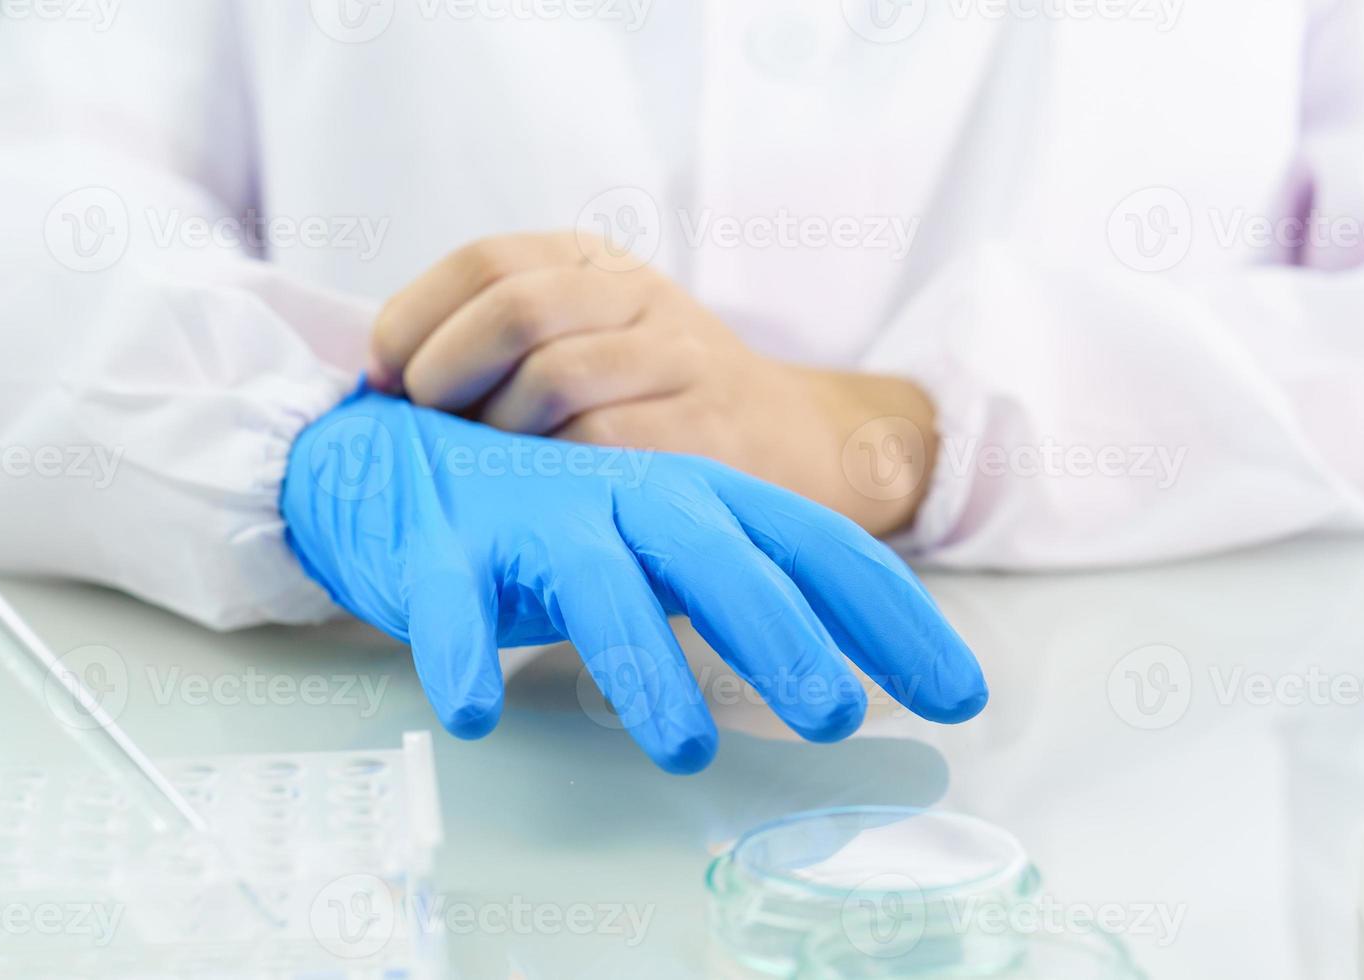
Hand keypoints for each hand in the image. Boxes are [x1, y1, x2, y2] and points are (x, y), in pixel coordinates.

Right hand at [281, 383, 986, 772]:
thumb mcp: (668, 540)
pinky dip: (465, 657)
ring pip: (597, 584)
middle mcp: (626, 496)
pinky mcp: (448, 552)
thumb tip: (853, 670)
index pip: (814, 545)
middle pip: (714, 554)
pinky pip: (455, 609)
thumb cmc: (560, 516)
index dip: (892, 616)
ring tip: (682, 749)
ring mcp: (535, 518)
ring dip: (643, 664)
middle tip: (835, 713)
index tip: (960, 693)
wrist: (403, 457)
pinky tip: (479, 711)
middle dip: (781, 631)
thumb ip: (749, 588)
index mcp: (697, 494)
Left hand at [367, 234, 938, 536]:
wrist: (798, 443)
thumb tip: (379, 378)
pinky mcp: (709, 434)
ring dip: (494, 433)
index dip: (413, 318)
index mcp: (597, 263)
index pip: (485, 261)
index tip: (385, 377)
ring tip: (485, 467)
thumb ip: (501, 341)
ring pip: (553, 378)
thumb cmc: (659, 402)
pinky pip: (603, 447)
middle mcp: (640, 298)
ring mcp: (682, 361)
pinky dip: (548, 476)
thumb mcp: (590, 337)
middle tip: (426, 424)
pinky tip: (537, 498)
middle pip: (514, 308)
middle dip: (442, 372)